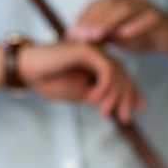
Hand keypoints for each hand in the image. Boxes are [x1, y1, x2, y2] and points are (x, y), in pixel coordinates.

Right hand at [16, 41, 142, 121]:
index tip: (140, 110)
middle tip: (126, 117)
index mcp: (97, 64)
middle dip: (128, 97)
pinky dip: (106, 86)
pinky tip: (97, 98)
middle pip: (124, 75)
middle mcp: (99, 54)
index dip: (132, 93)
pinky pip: (106, 69)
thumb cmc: (49, 80)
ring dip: (115, 95)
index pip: (121, 77)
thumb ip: (97, 95)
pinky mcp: (88, 50)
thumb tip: (114, 103)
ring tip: (106, 112)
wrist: (28, 69)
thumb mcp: (78, 93)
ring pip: (118, 73)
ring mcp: (94, 50)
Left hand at [67, 0, 167, 55]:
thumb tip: (75, 41)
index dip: (82, 17)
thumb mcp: (116, 35)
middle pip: (109, 4)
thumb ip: (100, 34)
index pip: (97, 4)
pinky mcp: (161, 17)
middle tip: (79, 36)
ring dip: (108, 21)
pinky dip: (134, 26)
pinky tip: (122, 35)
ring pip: (126, 8)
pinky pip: (148, 18)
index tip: (70, 33)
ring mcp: (147, 6)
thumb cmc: (142, 35)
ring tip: (95, 36)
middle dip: (92, 20)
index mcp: (119, 1)